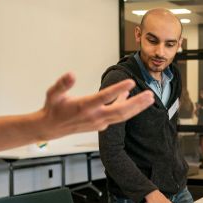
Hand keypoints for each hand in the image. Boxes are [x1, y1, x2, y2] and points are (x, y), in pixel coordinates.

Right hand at [37, 73, 153, 139]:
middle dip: (137, 103)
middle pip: (120, 110)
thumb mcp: (53, 94)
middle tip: (150, 94)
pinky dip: (127, 108)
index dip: (118, 90)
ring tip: (150, 98)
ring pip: (122, 115)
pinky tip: (133, 98)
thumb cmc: (53, 108)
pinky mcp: (101, 124)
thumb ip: (62, 84)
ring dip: (137, 107)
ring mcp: (99, 122)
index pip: (104, 97)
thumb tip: (71, 74)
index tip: (131, 82)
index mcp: (83, 107)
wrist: (51, 128)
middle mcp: (94, 116)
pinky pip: (117, 116)